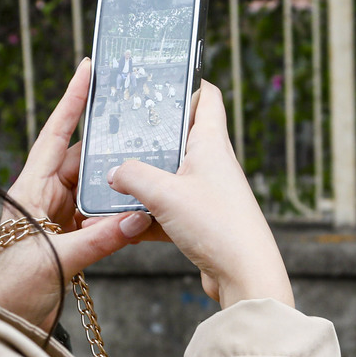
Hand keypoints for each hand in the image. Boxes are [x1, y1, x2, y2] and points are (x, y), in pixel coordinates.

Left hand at [0, 59, 146, 327]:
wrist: (2, 325)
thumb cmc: (11, 291)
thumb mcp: (55, 261)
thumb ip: (98, 240)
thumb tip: (136, 218)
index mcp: (30, 190)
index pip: (54, 136)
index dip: (71, 101)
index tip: (87, 70)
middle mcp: (43, 198)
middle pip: (83, 161)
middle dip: (111, 146)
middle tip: (142, 126)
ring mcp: (57, 219)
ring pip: (95, 189)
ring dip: (119, 184)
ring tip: (149, 167)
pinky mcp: (69, 240)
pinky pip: (100, 217)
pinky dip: (120, 214)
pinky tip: (141, 210)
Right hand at [109, 80, 291, 308]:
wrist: (245, 277)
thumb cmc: (217, 226)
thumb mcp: (164, 194)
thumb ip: (133, 175)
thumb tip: (114, 171)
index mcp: (212, 143)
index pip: (207, 97)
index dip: (188, 83)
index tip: (160, 79)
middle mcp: (213, 164)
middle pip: (180, 138)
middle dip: (149, 138)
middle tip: (118, 134)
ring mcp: (209, 193)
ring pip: (169, 178)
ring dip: (142, 184)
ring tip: (110, 184)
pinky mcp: (203, 221)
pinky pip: (169, 210)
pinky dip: (147, 216)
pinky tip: (122, 225)